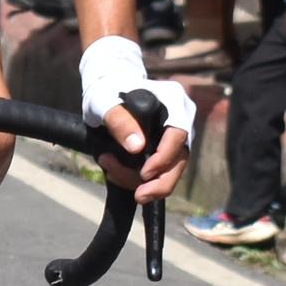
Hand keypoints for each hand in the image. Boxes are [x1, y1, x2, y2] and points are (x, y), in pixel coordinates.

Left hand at [76, 35, 195, 204]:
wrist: (106, 89)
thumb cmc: (106, 90)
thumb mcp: (105, 101)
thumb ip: (120, 121)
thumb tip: (137, 148)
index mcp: (174, 103)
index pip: (178, 136)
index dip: (164, 158)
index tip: (144, 173)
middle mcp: (180, 121)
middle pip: (179, 160)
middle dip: (159, 183)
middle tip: (138, 196)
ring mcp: (174, 138)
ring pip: (169, 171)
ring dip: (140, 181)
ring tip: (110, 172)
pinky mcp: (163, 150)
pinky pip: (158, 171)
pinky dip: (136, 178)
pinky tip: (114, 173)